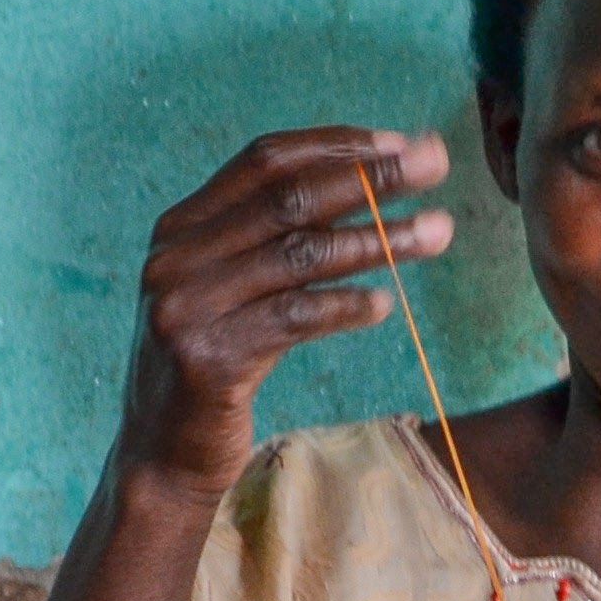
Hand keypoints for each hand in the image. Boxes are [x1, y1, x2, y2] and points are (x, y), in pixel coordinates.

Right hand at [118, 127, 452, 500]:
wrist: (161, 457)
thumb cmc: (214, 367)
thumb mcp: (230, 291)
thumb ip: (272, 241)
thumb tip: (367, 184)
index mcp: (179, 227)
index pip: (263, 160)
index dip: (336, 146)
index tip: (401, 142)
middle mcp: (175, 258)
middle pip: (289, 198)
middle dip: (372, 178)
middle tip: (438, 164)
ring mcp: (187, 308)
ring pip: (301, 255)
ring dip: (380, 238)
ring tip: (439, 231)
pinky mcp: (208, 359)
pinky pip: (295, 318)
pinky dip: (346, 307)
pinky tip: (385, 305)